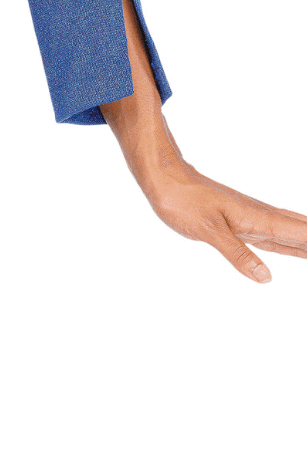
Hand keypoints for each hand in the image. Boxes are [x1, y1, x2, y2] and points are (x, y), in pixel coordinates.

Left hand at [140, 145, 306, 283]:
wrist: (164, 179)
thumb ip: (238, 254)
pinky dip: (293, 239)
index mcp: (257, 219)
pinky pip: (276, 231)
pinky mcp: (241, 219)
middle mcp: (260, 216)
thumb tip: (267, 278)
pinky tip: (297, 242)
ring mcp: (252, 217)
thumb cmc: (182, 201)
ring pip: (291, 231)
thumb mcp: (208, 230)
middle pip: (302, 230)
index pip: (299, 235)